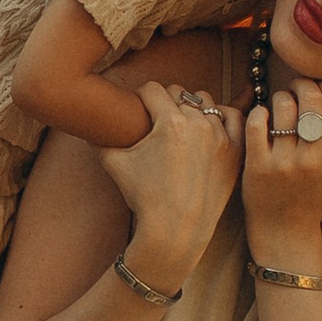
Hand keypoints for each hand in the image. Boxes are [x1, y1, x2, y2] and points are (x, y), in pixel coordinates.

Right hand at [98, 81, 242, 291]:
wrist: (176, 231)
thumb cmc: (144, 198)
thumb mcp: (114, 165)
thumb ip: (99, 139)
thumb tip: (87, 124)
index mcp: (170, 122)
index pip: (152, 89)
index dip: (140, 97)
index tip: (138, 107)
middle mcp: (198, 124)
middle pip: (178, 93)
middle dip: (165, 102)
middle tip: (156, 119)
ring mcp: (221, 137)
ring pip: (205, 102)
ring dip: (192, 108)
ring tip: (181, 125)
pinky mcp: (234, 151)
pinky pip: (233, 117)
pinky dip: (221, 117)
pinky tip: (209, 127)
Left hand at [244, 69, 321, 270]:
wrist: (283, 226)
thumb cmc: (316, 193)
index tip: (319, 87)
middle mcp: (313, 161)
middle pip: (312, 100)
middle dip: (303, 85)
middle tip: (297, 88)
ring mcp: (285, 164)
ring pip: (284, 108)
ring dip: (281, 96)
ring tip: (282, 101)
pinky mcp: (258, 167)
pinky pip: (257, 124)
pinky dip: (259, 112)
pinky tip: (263, 115)